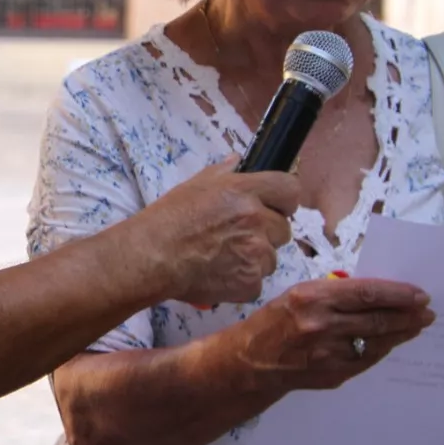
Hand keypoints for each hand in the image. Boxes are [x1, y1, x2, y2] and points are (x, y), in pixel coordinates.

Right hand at [129, 160, 300, 306]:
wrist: (153, 257)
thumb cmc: (168, 218)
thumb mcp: (195, 184)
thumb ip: (223, 172)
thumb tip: (238, 161)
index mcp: (245, 191)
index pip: (290, 191)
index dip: (284, 201)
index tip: (274, 207)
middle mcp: (257, 220)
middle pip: (284, 229)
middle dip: (267, 233)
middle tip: (239, 237)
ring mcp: (256, 253)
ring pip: (271, 258)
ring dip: (255, 259)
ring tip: (225, 258)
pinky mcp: (250, 283)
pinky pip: (257, 283)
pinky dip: (242, 281)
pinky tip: (220, 276)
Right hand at [227, 277, 435, 390]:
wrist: (251, 362)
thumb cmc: (274, 321)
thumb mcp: (299, 294)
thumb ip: (336, 293)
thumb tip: (377, 293)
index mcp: (312, 298)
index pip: (367, 293)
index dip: (398, 293)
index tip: (419, 293)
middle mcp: (322, 326)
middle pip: (378, 319)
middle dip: (408, 315)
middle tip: (427, 311)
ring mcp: (329, 354)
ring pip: (377, 342)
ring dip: (402, 334)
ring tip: (417, 326)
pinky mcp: (334, 375)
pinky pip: (367, 359)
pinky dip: (383, 349)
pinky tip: (392, 342)